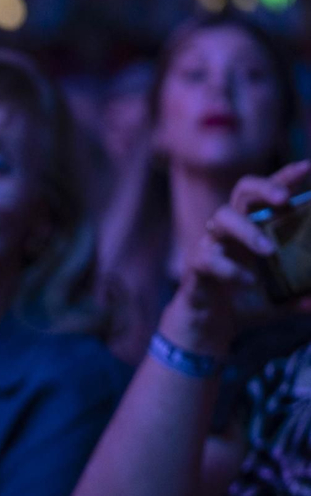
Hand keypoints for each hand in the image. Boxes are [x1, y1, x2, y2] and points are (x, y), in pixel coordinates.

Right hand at [164, 161, 310, 351]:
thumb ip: (302, 294)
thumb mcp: (283, 299)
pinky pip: (209, 258)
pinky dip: (230, 269)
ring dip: (247, 231)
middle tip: (284, 199)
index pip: (268, 194)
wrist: (209, 328)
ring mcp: (211, 244)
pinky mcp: (196, 265)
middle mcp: (232, 229)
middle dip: (263, 188)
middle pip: (242, 191)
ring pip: (221, 218)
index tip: (308, 167)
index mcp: (255, 228)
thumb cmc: (245, 303)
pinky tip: (248, 282)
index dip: (285, 177)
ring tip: (267, 251)